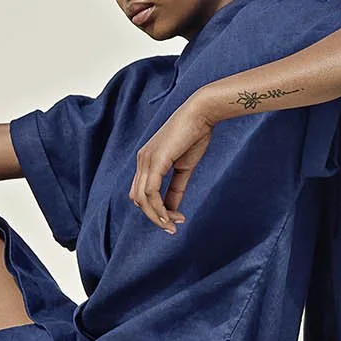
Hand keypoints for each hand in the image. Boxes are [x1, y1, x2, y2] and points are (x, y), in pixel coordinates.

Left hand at [129, 99, 211, 235]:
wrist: (202, 113)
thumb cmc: (196, 134)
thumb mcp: (185, 167)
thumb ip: (176, 188)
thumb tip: (173, 209)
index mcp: (147, 160)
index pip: (142, 193)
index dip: (155, 210)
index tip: (175, 220)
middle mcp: (141, 161)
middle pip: (139, 199)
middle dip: (155, 217)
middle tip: (174, 227)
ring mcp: (145, 160)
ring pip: (143, 199)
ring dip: (157, 216)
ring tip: (174, 225)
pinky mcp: (154, 161)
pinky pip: (151, 192)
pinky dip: (159, 208)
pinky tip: (171, 216)